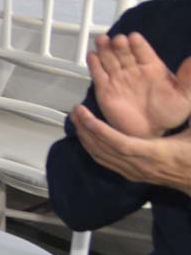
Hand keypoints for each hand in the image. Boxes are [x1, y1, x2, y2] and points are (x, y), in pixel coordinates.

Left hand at [71, 105, 190, 191]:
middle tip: (75, 112)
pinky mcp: (132, 175)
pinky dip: (93, 149)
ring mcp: (135, 173)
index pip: (121, 144)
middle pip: (105, 150)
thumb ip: (189, 112)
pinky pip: (106, 163)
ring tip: (77, 120)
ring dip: (86, 138)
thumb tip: (187, 79)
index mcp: (155, 154)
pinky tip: (86, 137)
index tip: (86, 117)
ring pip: (103, 157)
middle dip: (87, 130)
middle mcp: (141, 166)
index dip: (101, 131)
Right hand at [89, 32, 190, 137]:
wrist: (151, 133)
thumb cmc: (168, 114)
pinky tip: (93, 56)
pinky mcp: (105, 89)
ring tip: (102, 40)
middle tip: (118, 40)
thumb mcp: (184, 96)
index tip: (133, 38)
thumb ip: (188, 79)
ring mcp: (118, 78)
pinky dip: (94, 64)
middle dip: (119, 43)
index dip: (137, 43)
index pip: (142, 50)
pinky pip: (98, 74)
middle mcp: (132, 69)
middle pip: (123, 50)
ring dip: (104, 48)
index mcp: (151, 67)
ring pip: (108, 58)